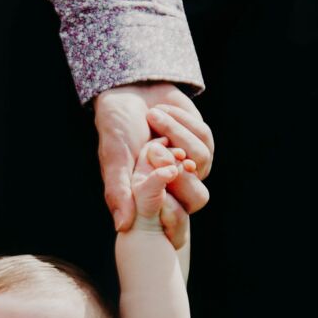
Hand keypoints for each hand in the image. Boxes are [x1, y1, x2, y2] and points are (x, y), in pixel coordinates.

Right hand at [93, 82, 212, 248]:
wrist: (129, 91)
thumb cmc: (117, 128)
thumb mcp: (114, 160)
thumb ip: (118, 192)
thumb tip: (122, 227)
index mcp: (154, 198)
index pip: (177, 218)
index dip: (170, 201)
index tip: (149, 166)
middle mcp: (176, 187)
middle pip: (199, 197)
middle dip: (173, 166)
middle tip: (151, 147)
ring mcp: (193, 164)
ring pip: (200, 160)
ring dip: (175, 134)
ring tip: (152, 117)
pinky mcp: (203, 140)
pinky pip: (203, 136)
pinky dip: (180, 120)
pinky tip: (161, 111)